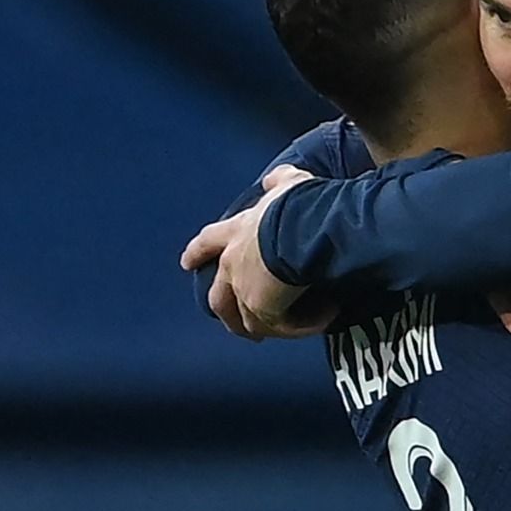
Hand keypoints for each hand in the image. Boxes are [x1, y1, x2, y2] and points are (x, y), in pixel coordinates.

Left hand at [179, 165, 332, 338]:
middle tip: (236, 325)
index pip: (207, 243)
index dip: (196, 252)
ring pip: (246, 320)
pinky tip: (324, 317)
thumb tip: (274, 179)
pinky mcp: (265, 311)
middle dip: (225, 312)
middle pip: (219, 297)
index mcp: (235, 232)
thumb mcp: (289, 184)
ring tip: (283, 330)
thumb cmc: (297, 204)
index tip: (186, 264)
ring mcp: (246, 292)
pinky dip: (302, 325)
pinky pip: (283, 326)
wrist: (305, 229)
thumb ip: (279, 181)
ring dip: (265, 327)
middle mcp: (233, 265)